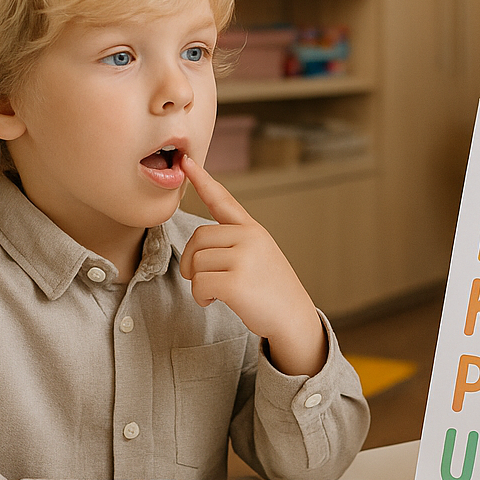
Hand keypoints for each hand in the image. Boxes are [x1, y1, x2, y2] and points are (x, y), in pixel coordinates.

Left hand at [179, 153, 326, 376]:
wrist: (293, 318)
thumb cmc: (271, 289)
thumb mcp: (260, 254)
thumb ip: (235, 242)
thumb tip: (198, 247)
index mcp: (253, 229)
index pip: (224, 200)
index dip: (202, 180)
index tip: (186, 161)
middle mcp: (250, 238)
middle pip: (198, 238)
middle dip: (191, 261)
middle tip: (202, 279)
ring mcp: (244, 259)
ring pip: (196, 262)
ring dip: (197, 283)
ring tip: (215, 293)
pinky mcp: (236, 282)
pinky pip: (199, 284)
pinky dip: (199, 297)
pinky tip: (213, 302)